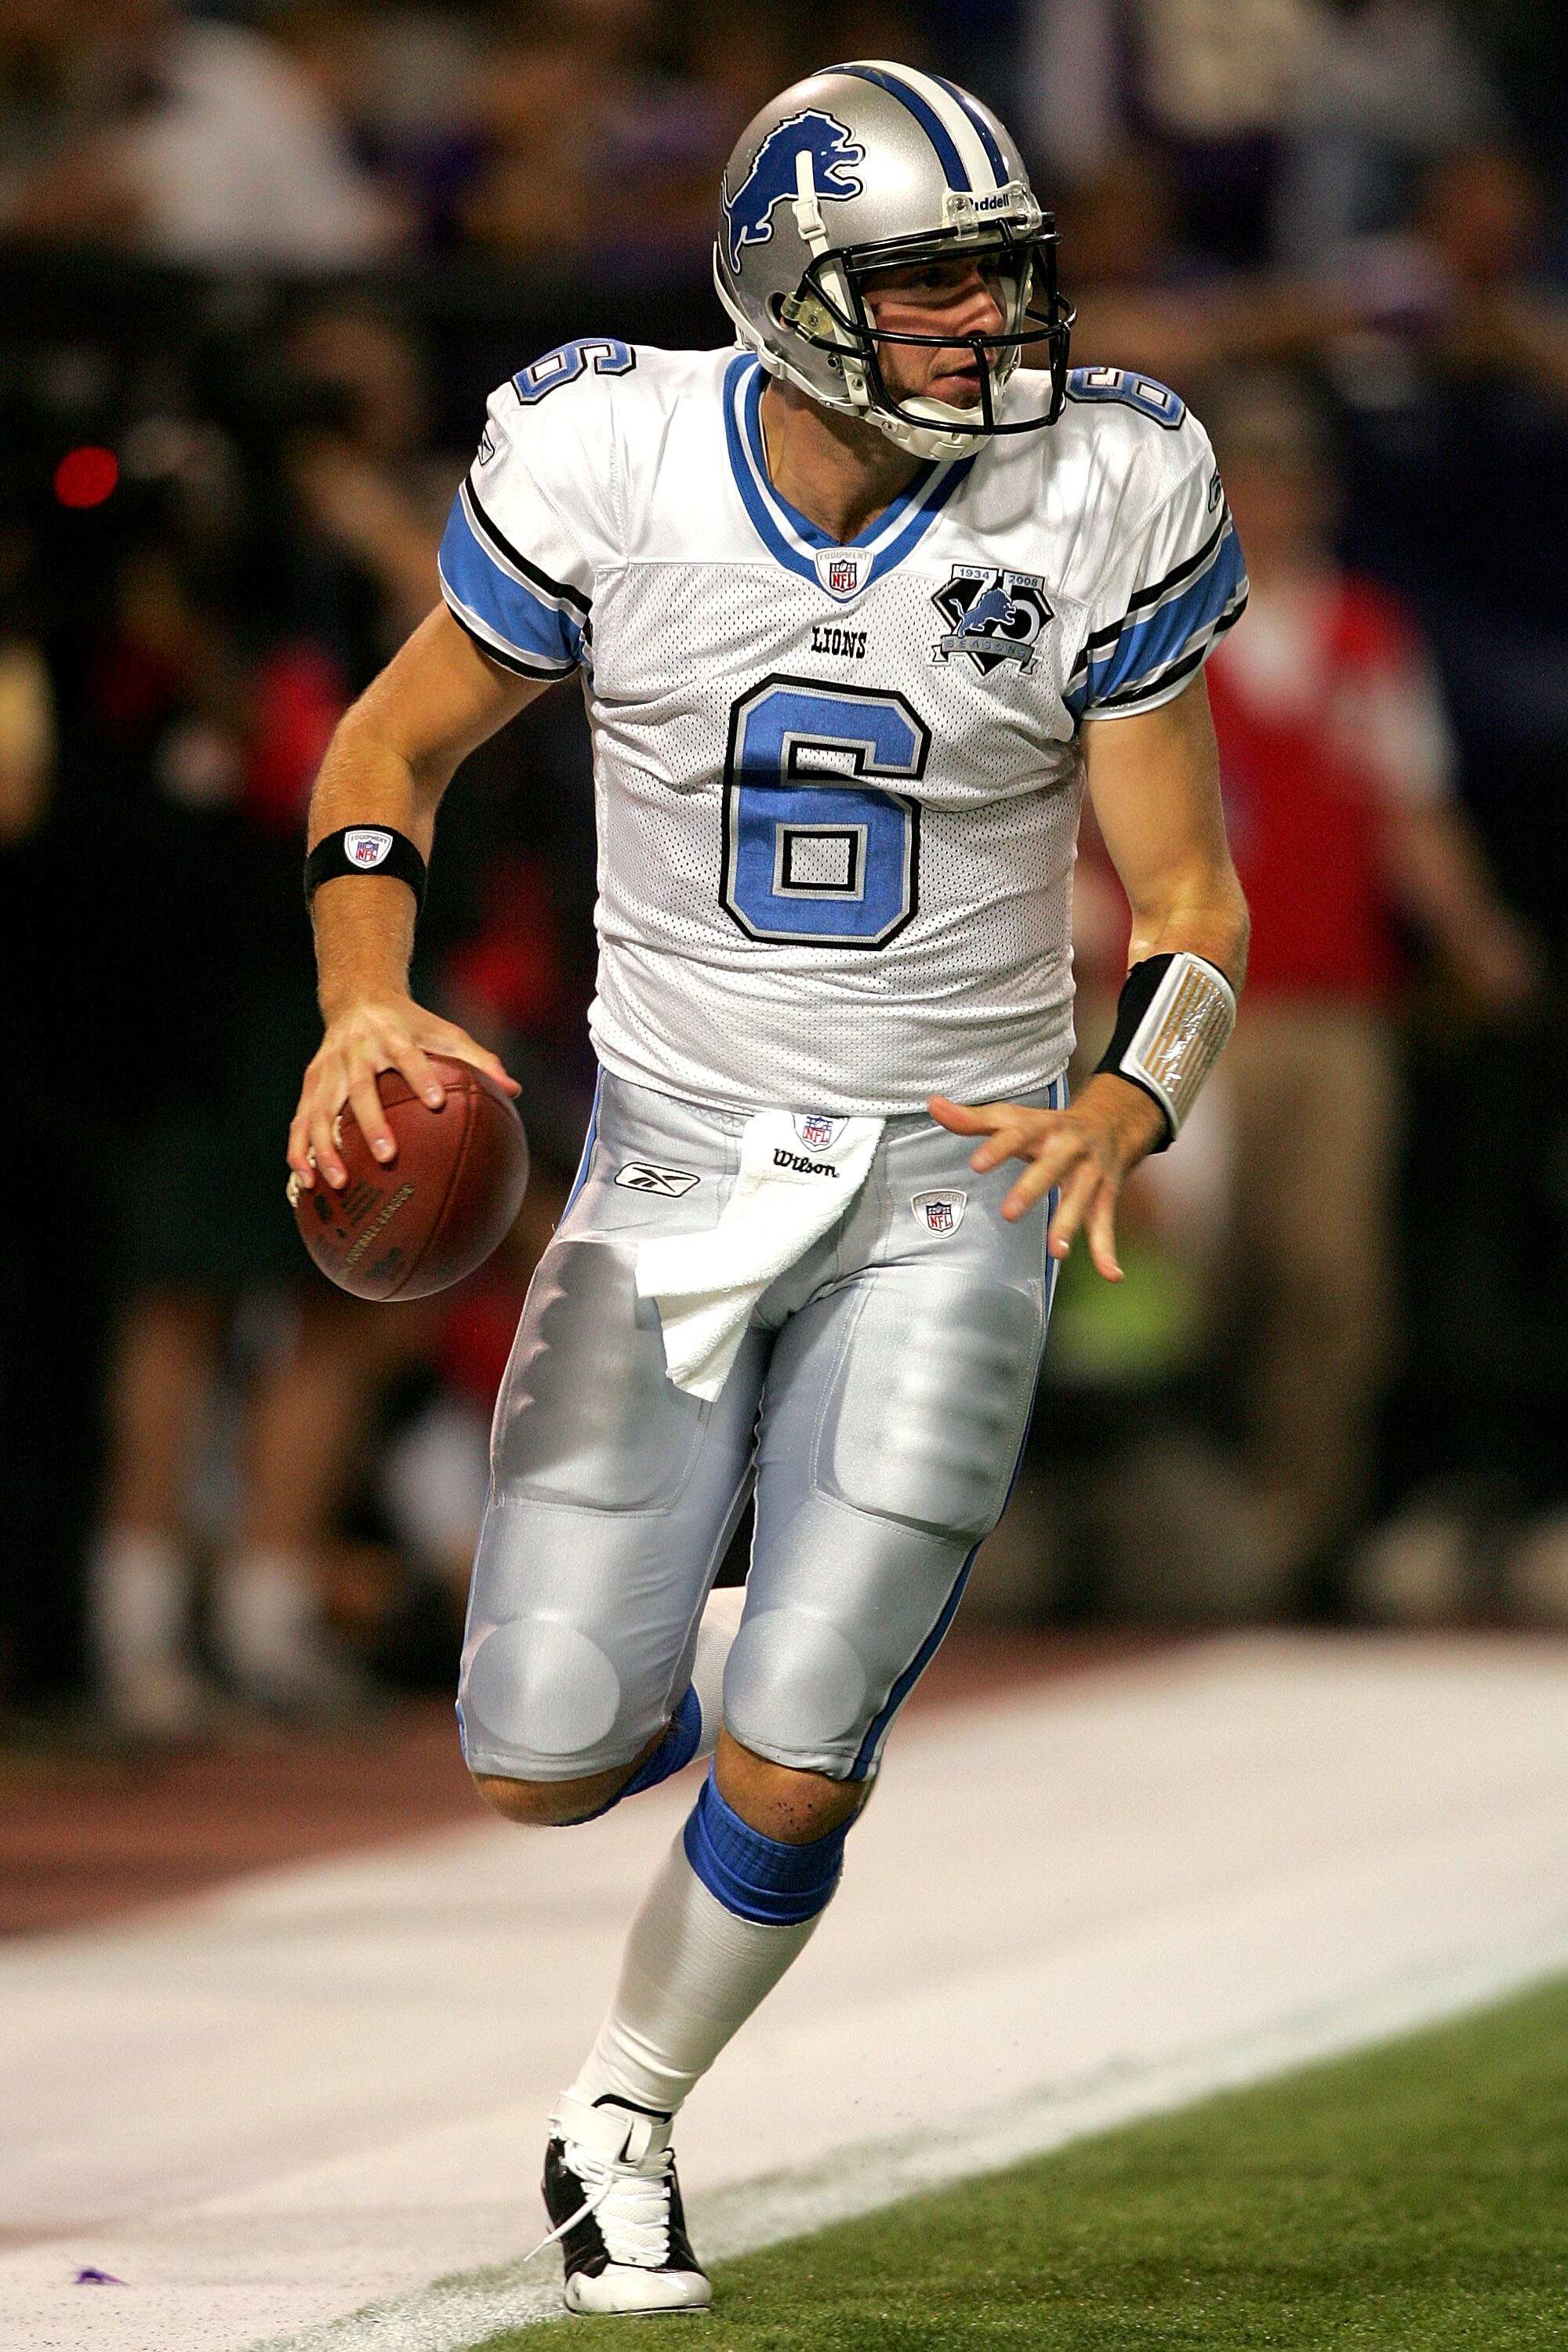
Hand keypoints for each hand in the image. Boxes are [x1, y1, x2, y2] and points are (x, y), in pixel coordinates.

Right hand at [287, 994, 518, 1191]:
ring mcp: (328, 1068)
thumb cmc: (412, 1024)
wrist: (358, 999)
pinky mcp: (310, 1083)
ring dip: (326, 1147)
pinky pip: (301, 1120)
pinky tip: (307, 1182)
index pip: (408, 1055)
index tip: (437, 1101)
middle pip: (360, 1088)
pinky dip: (300, 1150)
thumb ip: (478, 1058)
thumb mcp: (444, 1032)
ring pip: (320, 1109)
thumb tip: (515, 1089)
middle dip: (372, 1122)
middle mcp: (356, 1051)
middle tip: (386, 1155)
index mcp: (392, 1036)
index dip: (421, 1076)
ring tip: (339, 1182)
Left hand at [929, 1076, 1167, 1278]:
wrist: (1112, 1122)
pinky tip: (1111, 1274)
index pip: (1017, 1135)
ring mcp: (1090, 1173)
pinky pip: (1105, 1224)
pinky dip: (1108, 1250)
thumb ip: (973, 1119)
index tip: (977, 1164)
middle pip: (1050, 1168)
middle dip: (1032, 1190)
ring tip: (1058, 1252)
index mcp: (1042, 1128)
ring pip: (1081, 1199)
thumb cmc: (1050, 1126)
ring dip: (1070, 1224)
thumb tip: (934, 1104)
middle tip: (1009, 1214)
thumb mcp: (1014, 1118)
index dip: (998, 1148)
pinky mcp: (1105, 1196)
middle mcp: (1069, 1149)